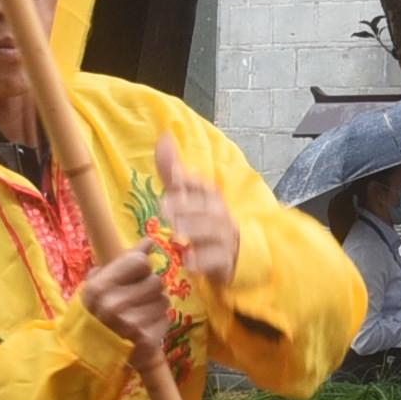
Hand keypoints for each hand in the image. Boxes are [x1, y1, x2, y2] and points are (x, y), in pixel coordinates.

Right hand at [76, 240, 179, 354]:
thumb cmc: (93, 314)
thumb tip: (149, 241)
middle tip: (136, 298)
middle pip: (156, 281)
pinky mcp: (147, 340)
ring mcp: (132, 324)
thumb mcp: (96, 285)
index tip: (135, 275)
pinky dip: (158, 321)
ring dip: (155, 304)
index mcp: (101, 287)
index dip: (141, 267)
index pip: (140, 262)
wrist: (89, 354)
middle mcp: (115, 305)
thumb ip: (122, 262)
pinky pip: (166, 319)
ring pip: (164, 300)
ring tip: (139, 313)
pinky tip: (144, 326)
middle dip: (149, 288)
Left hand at [149, 159, 239, 287]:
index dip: (191, 181)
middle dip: (187, 206)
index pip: (204, 185)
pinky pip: (216, 260)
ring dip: (195, 231)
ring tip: (177, 231)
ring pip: (212, 232)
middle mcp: (220, 215)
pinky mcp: (225, 262)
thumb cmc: (205, 223)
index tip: (175, 177)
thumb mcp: (188, 197)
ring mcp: (224, 239)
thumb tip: (164, 137)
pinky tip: (188, 262)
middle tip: (165, 207)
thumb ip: (173, 171)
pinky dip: (203, 262)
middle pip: (206, 208)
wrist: (235, 256)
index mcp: (211, 197)